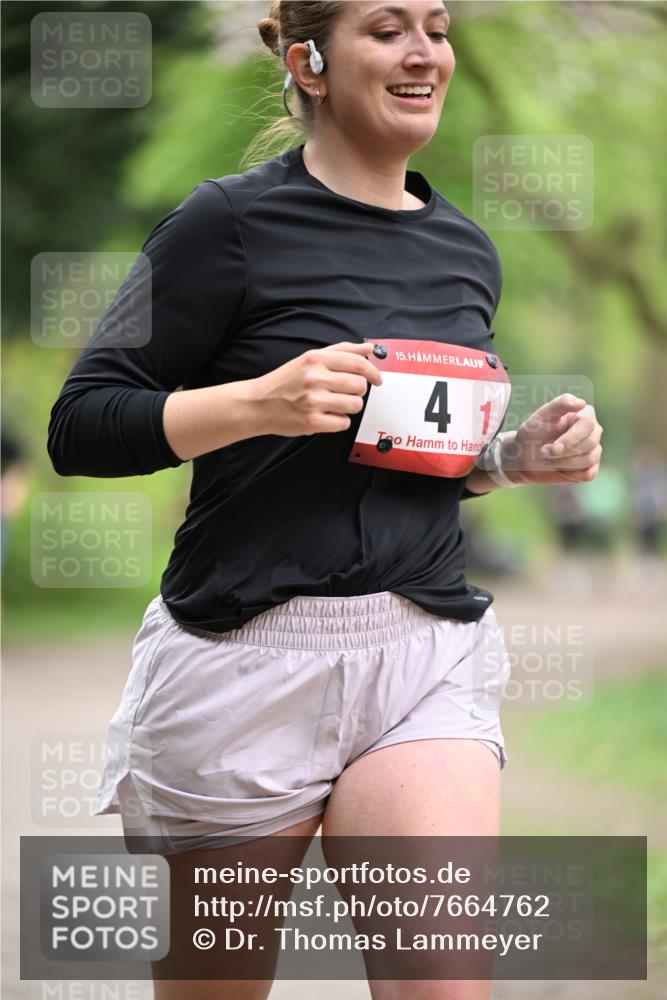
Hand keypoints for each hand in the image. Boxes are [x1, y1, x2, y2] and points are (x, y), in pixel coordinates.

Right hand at [251, 341, 382, 436]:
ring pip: (355, 405)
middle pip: (359, 386)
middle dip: (356, 391)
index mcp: (316, 359)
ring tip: (333, 405)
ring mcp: (313, 401)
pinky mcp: (312, 422)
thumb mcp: (309, 358)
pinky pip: (343, 423)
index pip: (358, 363)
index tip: (377, 379)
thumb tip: (369, 348)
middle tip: (343, 393)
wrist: (257, 404)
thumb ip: (341, 351)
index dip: (373, 372)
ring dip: (349, 407)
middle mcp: (315, 377)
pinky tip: (325, 416)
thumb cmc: (285, 382)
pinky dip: (338, 422)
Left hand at [502, 393, 602, 485]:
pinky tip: (558, 468)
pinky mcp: (590, 468)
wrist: (525, 457)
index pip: (587, 424)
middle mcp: (593, 432)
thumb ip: (560, 404)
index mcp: (585, 415)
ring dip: (564, 463)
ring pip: (588, 459)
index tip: (553, 447)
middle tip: (544, 452)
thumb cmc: (534, 433)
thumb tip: (581, 403)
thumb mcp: (542, 416)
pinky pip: (588, 474)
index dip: (571, 438)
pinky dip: (570, 473)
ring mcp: (594, 450)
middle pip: (590, 443)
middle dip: (564, 452)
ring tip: (548, 459)